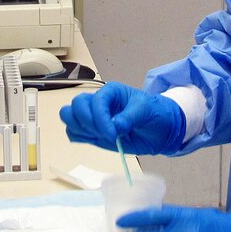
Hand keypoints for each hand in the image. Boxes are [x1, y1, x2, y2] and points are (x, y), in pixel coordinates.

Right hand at [59, 82, 185, 154]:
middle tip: (104, 135)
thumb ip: (130, 117)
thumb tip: (115, 126)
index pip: (95, 101)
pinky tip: (95, 140)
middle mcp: (98, 102)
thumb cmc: (155, 113)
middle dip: (86, 122)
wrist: (160, 130)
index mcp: (111, 92)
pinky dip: (79, 137)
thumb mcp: (146, 110)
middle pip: (76, 105)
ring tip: (98, 136)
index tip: (113, 134)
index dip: (100, 118)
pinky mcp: (92, 132)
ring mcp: (93, 117)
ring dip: (80, 128)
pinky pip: (73, 132)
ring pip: (69, 117)